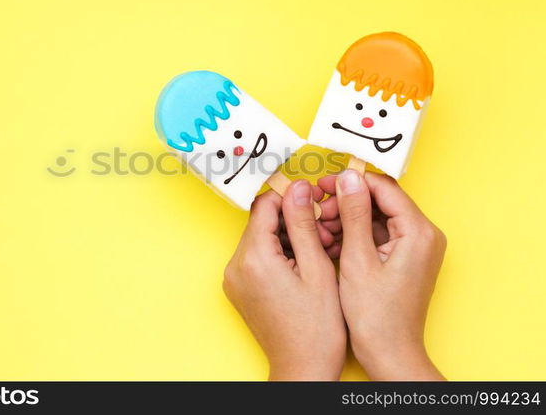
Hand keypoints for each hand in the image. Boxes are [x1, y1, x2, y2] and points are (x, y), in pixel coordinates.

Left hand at [223, 180, 345, 379]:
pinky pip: (257, 257)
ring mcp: (234, 279)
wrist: (302, 368)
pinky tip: (303, 266)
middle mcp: (235, 266)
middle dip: (292, 221)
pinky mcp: (239, 288)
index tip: (314, 202)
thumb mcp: (317, 268)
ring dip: (288, 237)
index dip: (291, 198)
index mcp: (253, 258)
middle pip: (262, 222)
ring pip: (261, 238)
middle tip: (322, 234)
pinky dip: (279, 254)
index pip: (265, 205)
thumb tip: (299, 188)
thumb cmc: (316, 328)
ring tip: (317, 253)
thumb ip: (304, 224)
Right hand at [317, 170, 445, 379]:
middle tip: (317, 208)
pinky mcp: (405, 258)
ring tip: (320, 227)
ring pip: (377, 217)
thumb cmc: (376, 316)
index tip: (323, 185)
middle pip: (381, 201)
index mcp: (419, 232)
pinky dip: (355, 234)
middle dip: (346, 201)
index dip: (351, 182)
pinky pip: (378, 234)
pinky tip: (331, 240)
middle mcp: (424, 235)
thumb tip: (348, 177)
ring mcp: (415, 247)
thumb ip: (354, 213)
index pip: (384, 188)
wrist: (389, 353)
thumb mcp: (357, 258)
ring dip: (347, 217)